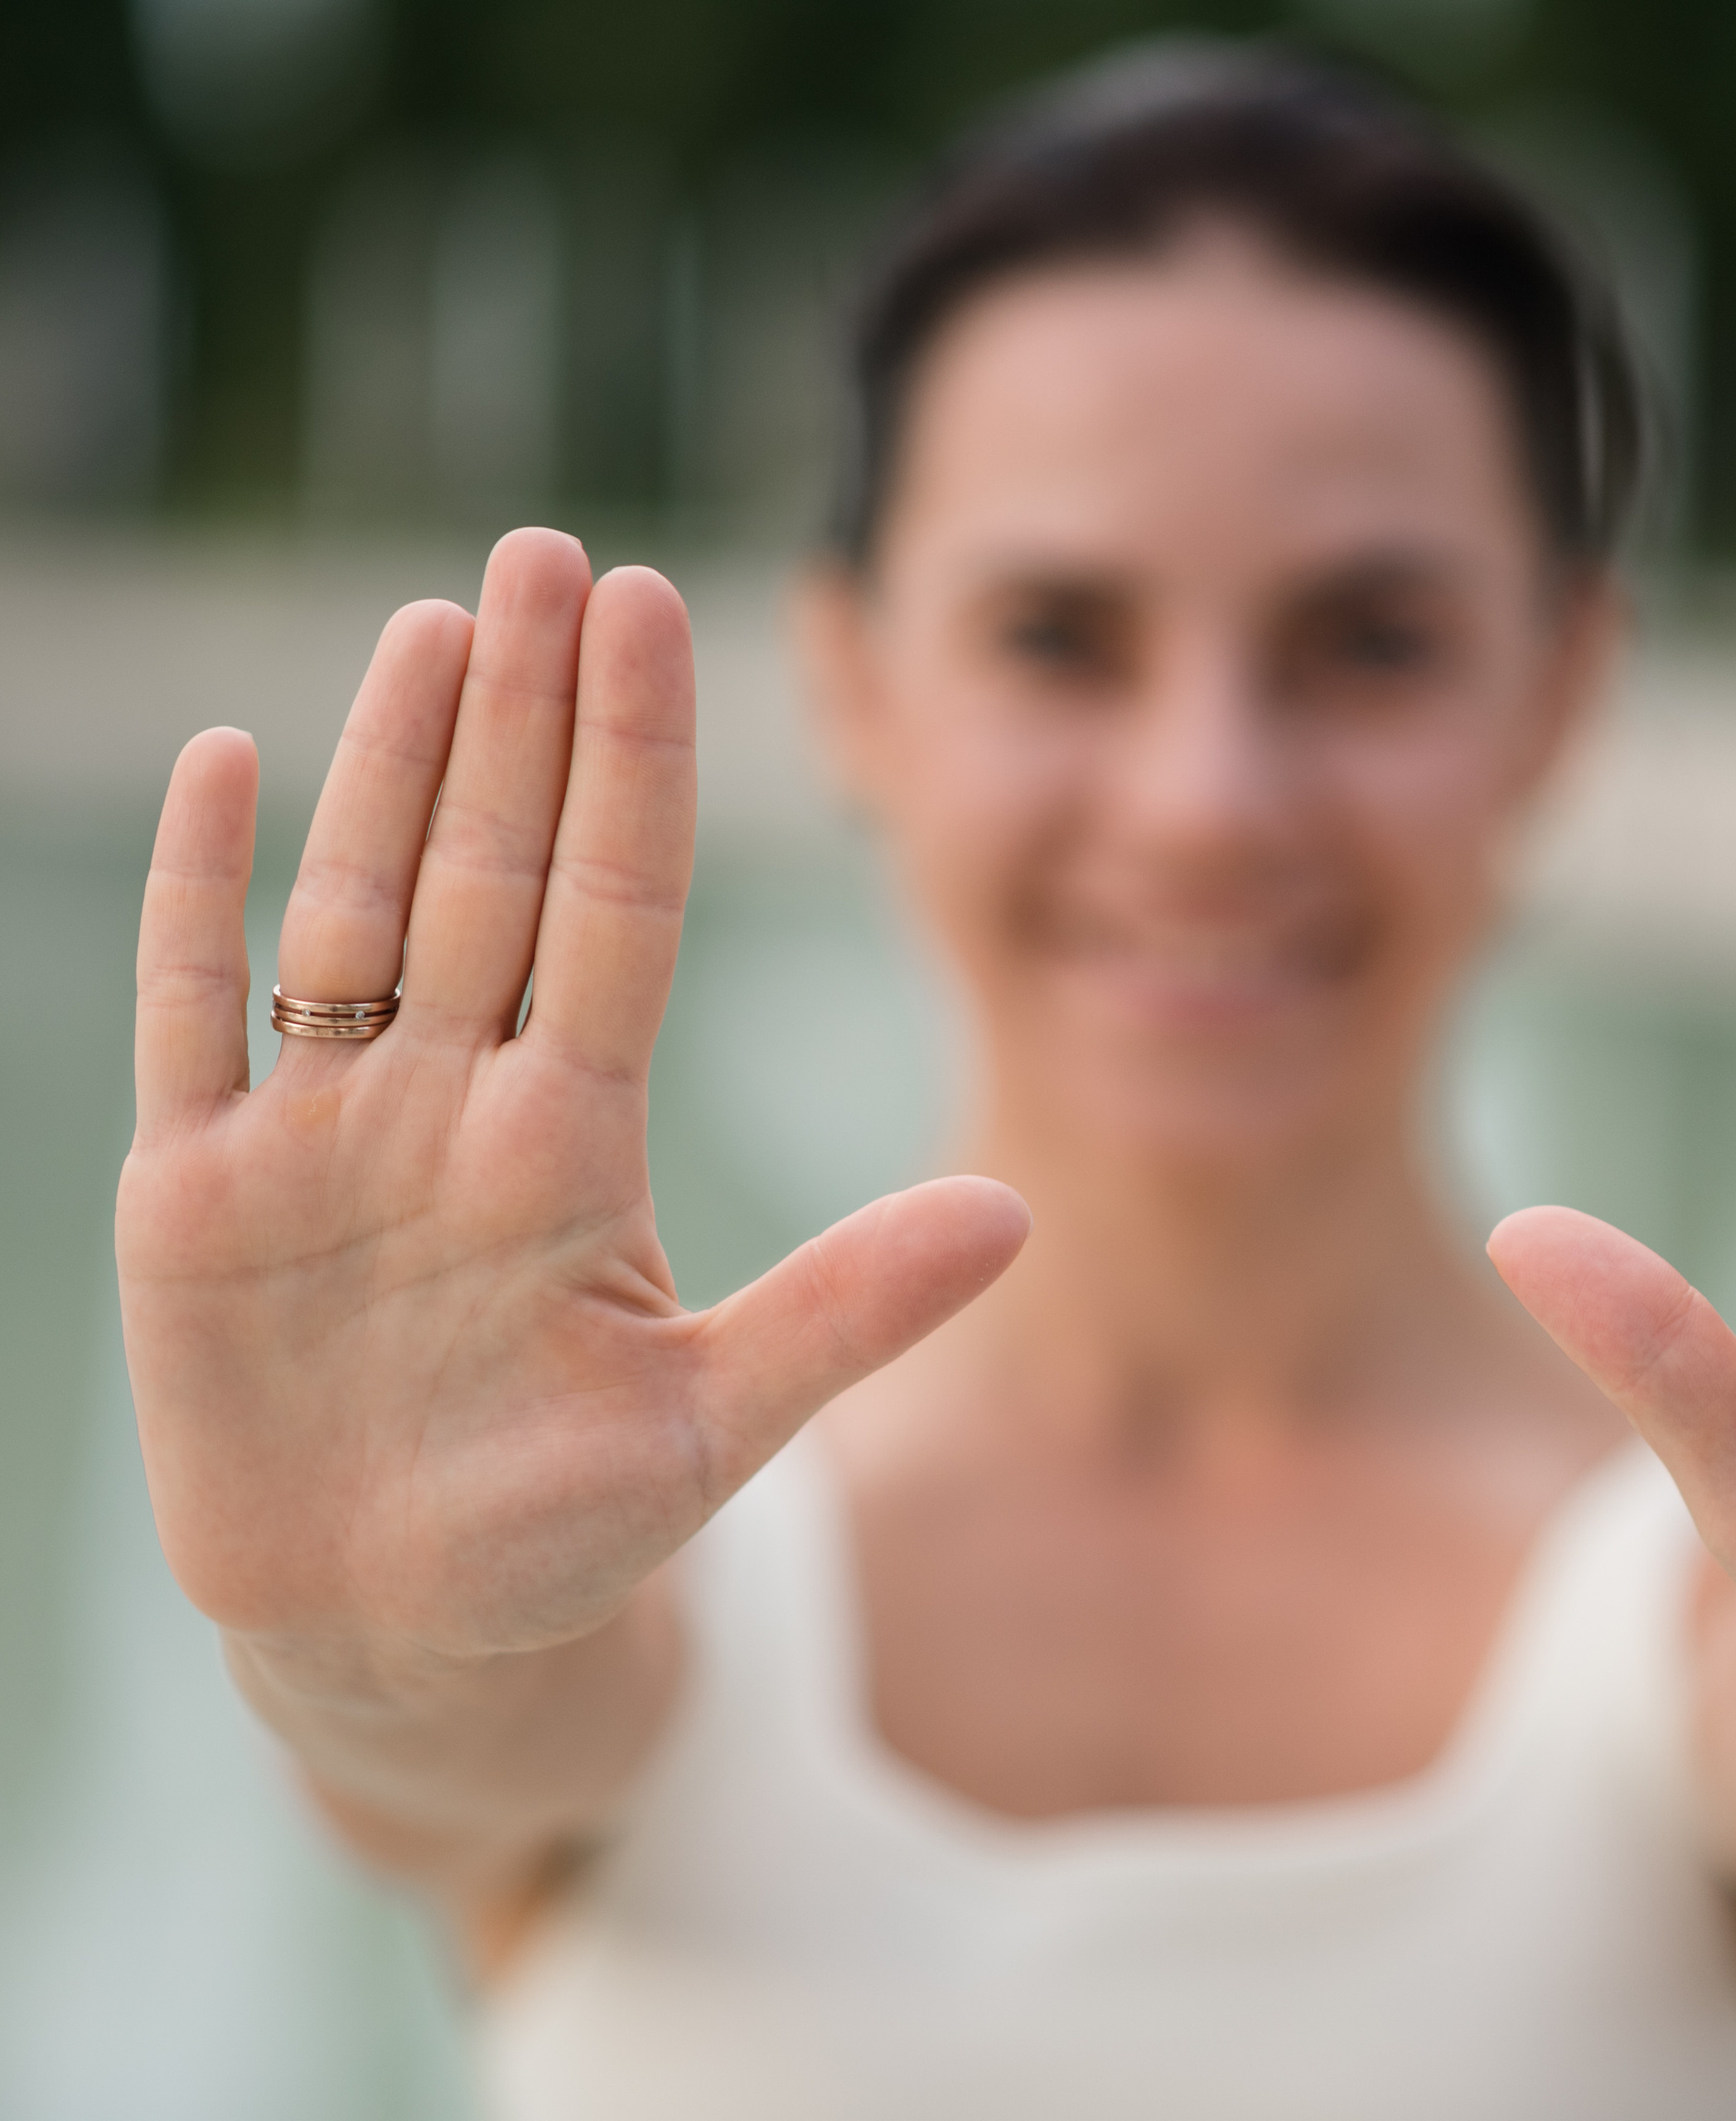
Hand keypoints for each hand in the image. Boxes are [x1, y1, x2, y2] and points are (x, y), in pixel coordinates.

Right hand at [117, 529, 1026, 1675]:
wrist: (408, 1636)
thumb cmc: (568, 1534)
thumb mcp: (714, 1423)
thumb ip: (848, 1311)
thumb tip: (1021, 1216)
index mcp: (576, 1146)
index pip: (616, 910)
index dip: (633, 762)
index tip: (655, 607)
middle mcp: (454, 1110)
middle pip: (492, 874)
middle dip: (521, 716)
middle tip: (551, 553)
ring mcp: (323, 1143)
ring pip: (354, 910)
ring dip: (385, 766)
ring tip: (436, 622)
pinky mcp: (197, 1204)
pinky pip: (192, 1021)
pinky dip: (198, 906)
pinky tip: (231, 767)